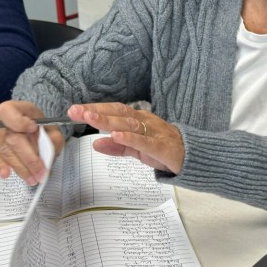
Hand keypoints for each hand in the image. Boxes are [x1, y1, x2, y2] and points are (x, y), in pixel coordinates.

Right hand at [0, 100, 65, 184]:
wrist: (32, 127)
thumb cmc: (42, 128)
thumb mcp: (52, 130)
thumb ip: (52, 141)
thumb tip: (46, 160)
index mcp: (19, 109)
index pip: (8, 111)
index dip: (18, 121)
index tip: (33, 128)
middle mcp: (3, 120)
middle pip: (12, 139)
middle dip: (28, 159)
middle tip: (40, 174)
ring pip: (6, 151)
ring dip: (20, 168)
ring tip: (33, 180)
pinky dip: (1, 166)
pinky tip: (6, 174)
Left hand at [67, 102, 184, 173]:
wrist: (192, 156)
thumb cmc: (163, 149)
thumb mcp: (136, 149)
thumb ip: (116, 147)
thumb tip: (95, 144)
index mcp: (137, 120)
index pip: (113, 111)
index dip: (94, 109)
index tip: (74, 110)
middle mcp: (144, 121)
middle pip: (118, 113)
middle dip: (96, 112)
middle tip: (75, 111)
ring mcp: (153, 133)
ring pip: (128, 124)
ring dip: (108, 121)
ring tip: (90, 118)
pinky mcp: (161, 147)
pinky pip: (144, 141)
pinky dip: (129, 138)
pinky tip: (116, 136)